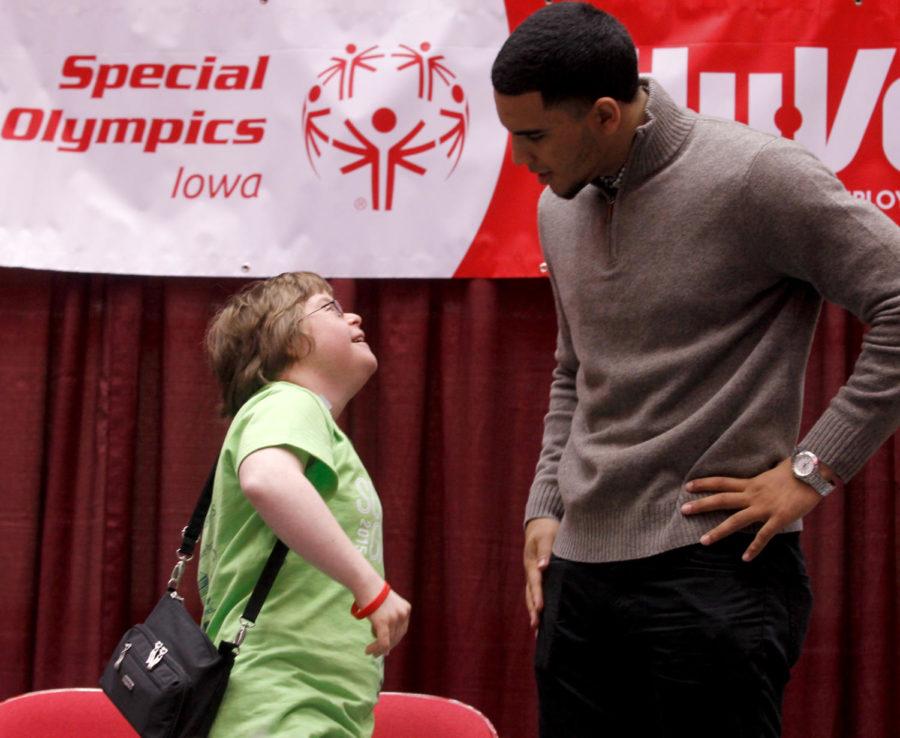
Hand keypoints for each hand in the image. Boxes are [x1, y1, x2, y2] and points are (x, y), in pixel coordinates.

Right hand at [365, 590, 410, 656]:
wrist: (366, 583)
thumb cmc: (372, 593)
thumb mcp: (386, 606)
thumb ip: (388, 621)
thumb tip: (387, 644)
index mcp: (406, 609)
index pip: (402, 630)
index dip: (394, 640)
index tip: (386, 648)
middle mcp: (403, 614)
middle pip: (397, 637)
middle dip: (387, 647)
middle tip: (378, 654)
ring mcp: (394, 618)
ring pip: (389, 641)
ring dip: (379, 649)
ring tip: (371, 652)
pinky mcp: (383, 622)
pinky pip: (382, 642)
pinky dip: (376, 649)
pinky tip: (368, 651)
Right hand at [524, 517, 559, 629]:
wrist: (540, 524)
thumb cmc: (545, 530)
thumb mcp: (546, 536)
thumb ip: (545, 551)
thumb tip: (543, 567)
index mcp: (532, 563)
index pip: (535, 582)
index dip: (537, 596)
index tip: (540, 608)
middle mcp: (530, 572)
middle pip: (530, 594)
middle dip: (533, 610)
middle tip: (536, 626)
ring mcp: (532, 575)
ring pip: (531, 596)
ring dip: (534, 611)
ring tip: (537, 630)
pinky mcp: (538, 577)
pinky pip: (536, 593)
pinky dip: (538, 606)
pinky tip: (543, 618)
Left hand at [681, 457, 831, 560]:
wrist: (814, 474)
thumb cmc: (797, 470)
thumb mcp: (774, 470)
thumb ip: (763, 477)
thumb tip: (763, 475)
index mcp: (751, 483)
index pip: (722, 481)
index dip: (704, 483)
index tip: (687, 486)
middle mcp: (753, 495)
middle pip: (722, 499)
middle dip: (702, 505)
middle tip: (683, 510)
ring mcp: (765, 507)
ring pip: (736, 520)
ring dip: (718, 531)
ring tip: (703, 540)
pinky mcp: (778, 518)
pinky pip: (763, 536)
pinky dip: (754, 548)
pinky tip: (745, 558)